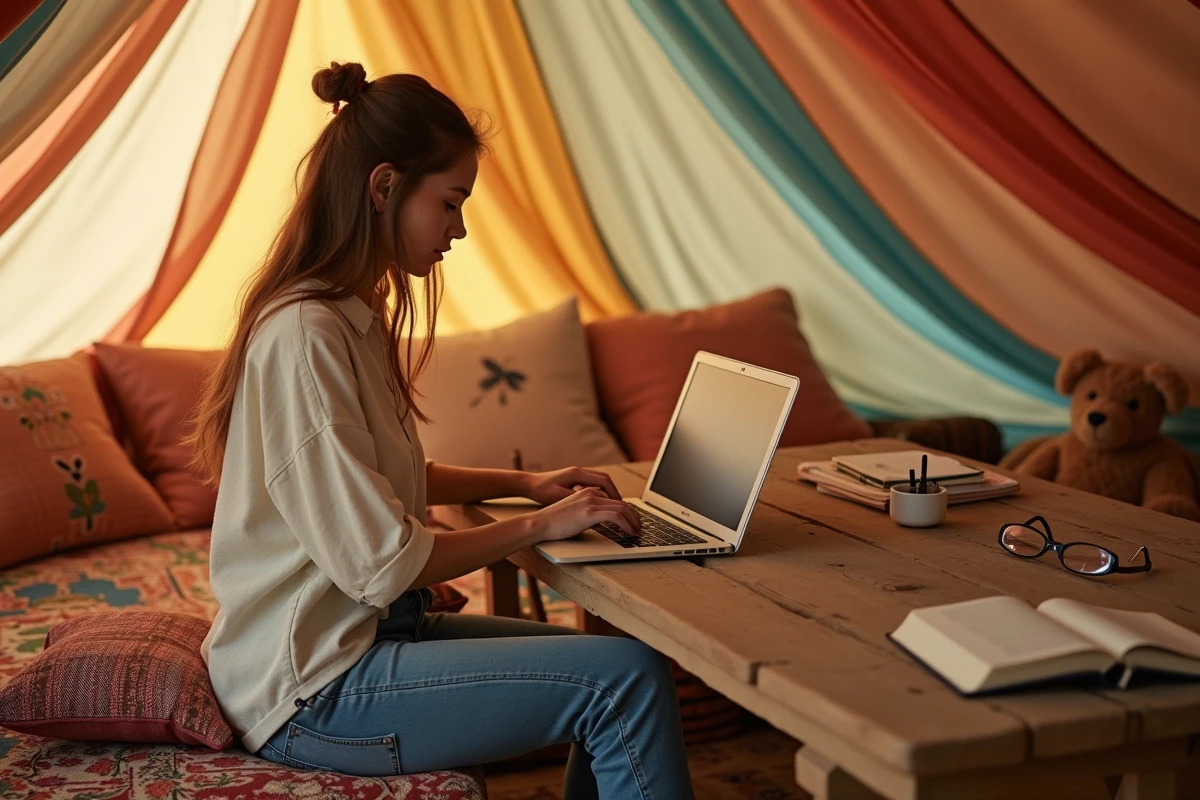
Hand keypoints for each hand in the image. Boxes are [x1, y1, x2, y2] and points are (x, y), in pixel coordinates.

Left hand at [520, 466, 623, 505]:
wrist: (528, 484)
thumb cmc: (540, 490)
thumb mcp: (557, 496)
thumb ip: (575, 498)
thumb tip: (594, 503)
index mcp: (577, 474)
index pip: (604, 481)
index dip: (615, 494)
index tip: (621, 505)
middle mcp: (579, 472)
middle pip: (606, 480)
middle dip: (616, 494)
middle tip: (623, 508)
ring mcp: (577, 475)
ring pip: (600, 482)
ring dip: (609, 493)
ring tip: (615, 507)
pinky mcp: (574, 480)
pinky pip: (593, 485)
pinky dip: (601, 493)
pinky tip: (601, 505)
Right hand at [526, 487, 640, 542]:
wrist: (539, 524)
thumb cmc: (553, 522)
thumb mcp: (574, 513)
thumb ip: (588, 512)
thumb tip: (602, 522)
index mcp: (586, 491)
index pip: (613, 499)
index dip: (626, 510)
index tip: (632, 520)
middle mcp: (591, 493)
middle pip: (621, 502)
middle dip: (633, 515)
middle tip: (639, 526)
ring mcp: (591, 501)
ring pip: (622, 508)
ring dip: (633, 521)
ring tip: (637, 531)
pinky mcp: (590, 512)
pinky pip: (617, 517)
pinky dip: (627, 525)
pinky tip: (629, 533)